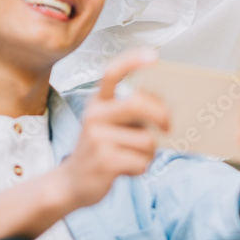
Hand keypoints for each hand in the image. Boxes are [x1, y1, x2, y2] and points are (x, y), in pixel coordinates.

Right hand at [57, 49, 168, 209]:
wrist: (71, 183)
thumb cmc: (100, 150)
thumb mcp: (107, 126)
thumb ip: (130, 115)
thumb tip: (165, 113)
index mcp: (97, 103)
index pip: (112, 73)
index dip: (133, 61)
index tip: (154, 56)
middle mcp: (94, 116)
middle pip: (138, 104)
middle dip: (161, 115)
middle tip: (168, 127)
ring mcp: (98, 139)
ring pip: (147, 140)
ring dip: (149, 152)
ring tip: (135, 157)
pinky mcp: (105, 161)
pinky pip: (142, 161)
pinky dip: (141, 168)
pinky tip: (127, 169)